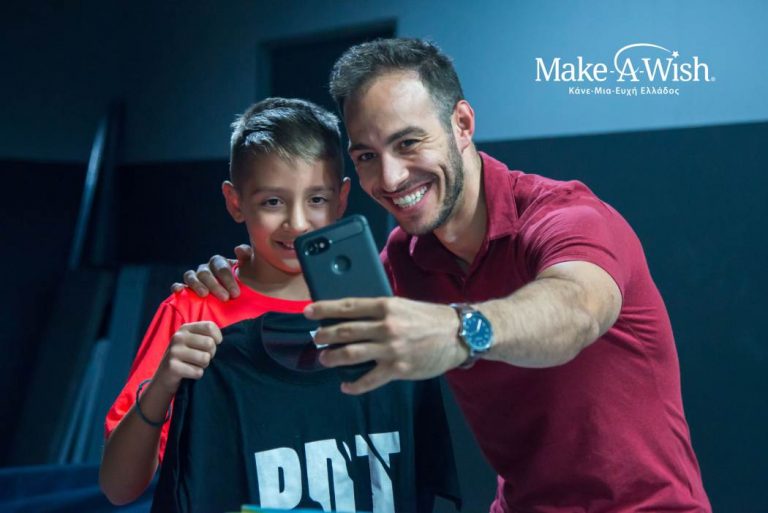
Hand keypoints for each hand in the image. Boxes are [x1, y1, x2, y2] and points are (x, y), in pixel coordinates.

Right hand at [153, 321, 222, 393]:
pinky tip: (189, 374)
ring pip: (205, 358)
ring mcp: (174, 351)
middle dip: (211, 354)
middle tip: (202, 359)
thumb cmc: (185, 358)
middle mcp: (178, 337)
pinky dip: (197, 375)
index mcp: (185, 328)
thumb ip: (207, 336)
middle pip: (209, 343)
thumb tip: (225, 339)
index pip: (210, 326)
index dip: (217, 337)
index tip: (215, 344)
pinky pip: (198, 372)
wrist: (163, 378)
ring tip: (195, 365)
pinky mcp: (172, 367)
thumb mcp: (193, 342)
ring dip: (204, 366)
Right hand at [170, 245, 251, 299]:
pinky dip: (177, 287)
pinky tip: (179, 291)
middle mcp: (206, 269)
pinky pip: (179, 286)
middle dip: (215, 285)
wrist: (242, 302)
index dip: (227, 278)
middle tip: (225, 298)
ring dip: (197, 285)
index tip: (236, 293)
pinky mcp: (187, 291)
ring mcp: (195, 279)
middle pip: (205, 272)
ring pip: (191, 276)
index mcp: (220, 263)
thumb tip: (237, 249)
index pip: (220, 266)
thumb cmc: (246, 286)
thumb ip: (246, 257)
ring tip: (205, 295)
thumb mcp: (251, 271)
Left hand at [305, 297, 467, 394]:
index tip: (308, 312)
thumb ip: (381, 311)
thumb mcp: (403, 305)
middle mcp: (385, 326)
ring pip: (351, 354)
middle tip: (315, 339)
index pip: (348, 306)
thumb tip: (354, 316)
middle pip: (344, 331)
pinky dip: (354, 385)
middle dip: (324, 336)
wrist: (460, 335)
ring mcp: (391, 349)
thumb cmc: (430, 318)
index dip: (324, 309)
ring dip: (332, 358)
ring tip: (324, 359)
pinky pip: (369, 380)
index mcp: (386, 306)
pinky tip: (345, 386)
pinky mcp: (398, 369)